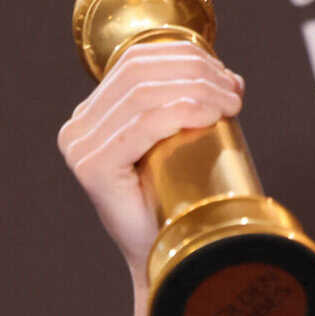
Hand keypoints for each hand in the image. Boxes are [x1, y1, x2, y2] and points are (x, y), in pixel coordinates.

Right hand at [56, 41, 244, 278]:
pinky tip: (210, 114)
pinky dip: (181, 112)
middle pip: (141, 72)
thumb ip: (188, 106)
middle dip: (197, 71)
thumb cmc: (178, 204)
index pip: (136, 62)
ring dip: (198, 89)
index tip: (228, 77)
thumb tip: (230, 76)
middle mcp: (78, 126)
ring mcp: (80, 147)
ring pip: (145, 94)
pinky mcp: (93, 167)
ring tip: (232, 103)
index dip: (186, 56)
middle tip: (236, 92)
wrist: (165, 259)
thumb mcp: (180, 143)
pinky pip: (142, 125)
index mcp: (93, 114)